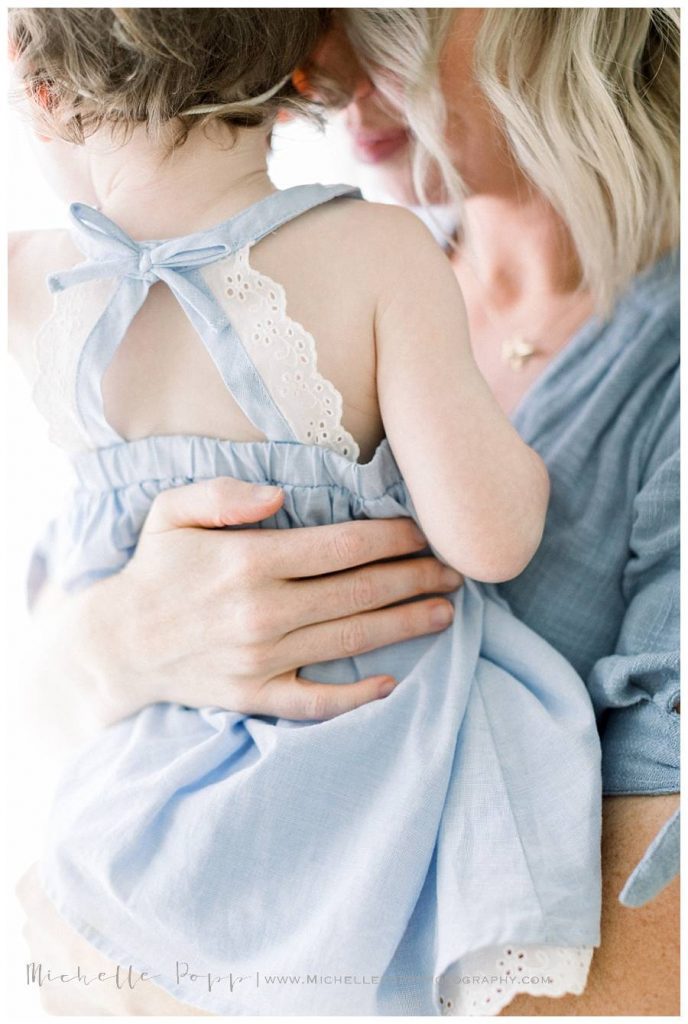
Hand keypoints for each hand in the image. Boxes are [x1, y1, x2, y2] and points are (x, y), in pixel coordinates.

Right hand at [82, 477, 460, 722]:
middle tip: (456, 571)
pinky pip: (316, 701)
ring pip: (351, 640)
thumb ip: (223, 493)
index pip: (342, 546)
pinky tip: (392, 683)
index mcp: (249, 560)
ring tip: (445, 611)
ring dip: (406, 625)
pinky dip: (357, 696)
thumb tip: (279, 493)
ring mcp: (261, 659)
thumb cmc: (154, 569)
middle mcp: (262, 611)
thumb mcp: (171, 511)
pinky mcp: (255, 696)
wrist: (118, 645)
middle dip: (416, 578)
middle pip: (360, 591)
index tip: (426, 532)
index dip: (393, 538)